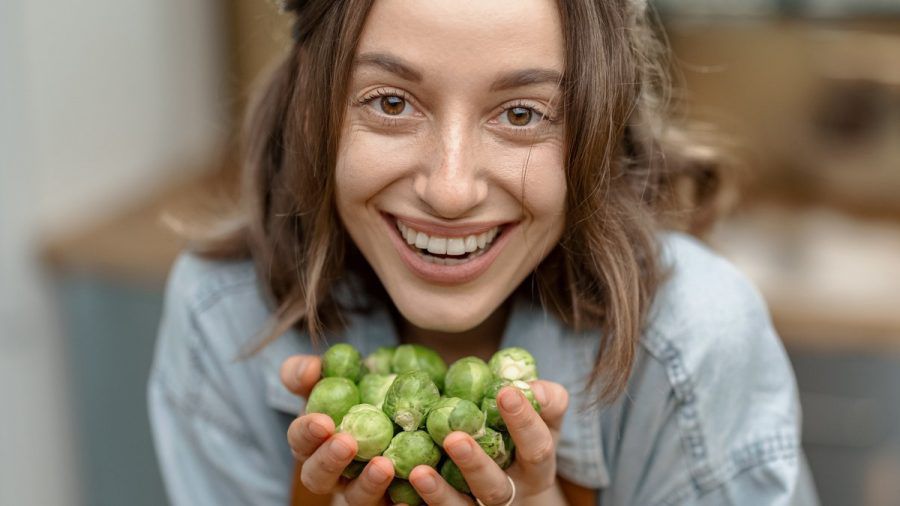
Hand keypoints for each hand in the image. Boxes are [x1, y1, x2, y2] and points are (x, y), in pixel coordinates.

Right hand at [281, 355, 394, 505]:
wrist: (407, 404)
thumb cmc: (361, 388)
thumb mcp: (336, 373)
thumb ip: (313, 370)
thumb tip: (311, 369)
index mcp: (314, 440)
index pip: (300, 440)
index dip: (307, 432)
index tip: (323, 420)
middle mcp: (333, 471)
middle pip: (318, 478)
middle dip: (329, 461)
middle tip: (347, 442)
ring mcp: (363, 488)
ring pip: (356, 498)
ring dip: (367, 485)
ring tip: (384, 465)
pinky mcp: (393, 497)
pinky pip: (393, 505)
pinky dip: (400, 502)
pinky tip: (410, 494)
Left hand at [406, 380, 569, 505]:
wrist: (517, 487)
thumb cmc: (527, 441)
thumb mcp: (546, 421)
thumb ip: (547, 400)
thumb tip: (530, 386)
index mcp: (536, 468)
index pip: (537, 447)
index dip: (524, 422)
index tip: (506, 392)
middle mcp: (511, 494)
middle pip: (495, 488)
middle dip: (475, 464)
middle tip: (454, 438)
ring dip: (440, 494)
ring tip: (419, 472)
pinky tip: (397, 499)